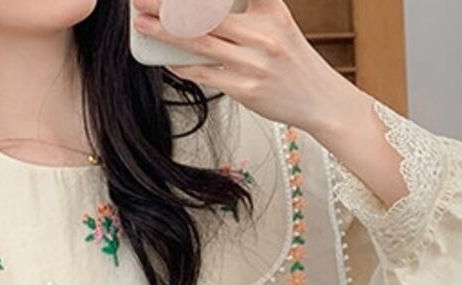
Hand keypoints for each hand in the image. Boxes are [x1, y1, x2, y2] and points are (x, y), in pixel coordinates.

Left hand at [130, 0, 362, 136]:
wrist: (320, 99)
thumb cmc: (293, 61)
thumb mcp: (278, 22)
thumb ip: (247, 9)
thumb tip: (201, 9)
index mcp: (270, 10)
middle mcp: (262, 34)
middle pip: (204, 14)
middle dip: (167, 6)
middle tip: (141, 0)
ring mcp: (253, 63)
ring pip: (199, 43)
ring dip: (166, 33)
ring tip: (144, 25)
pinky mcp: (246, 90)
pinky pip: (205, 75)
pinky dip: (183, 66)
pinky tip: (168, 60)